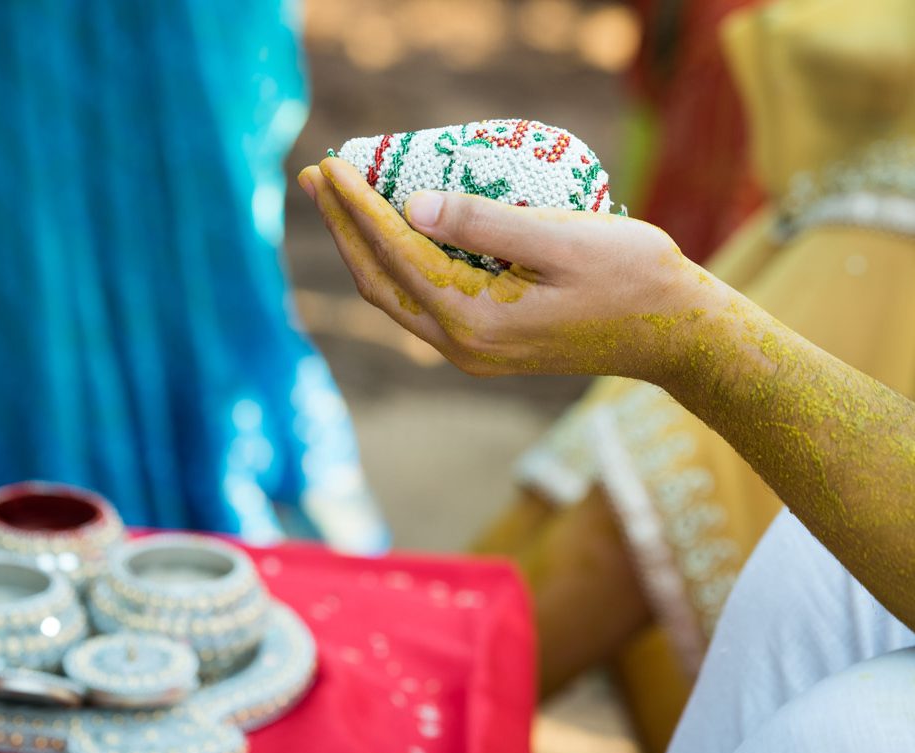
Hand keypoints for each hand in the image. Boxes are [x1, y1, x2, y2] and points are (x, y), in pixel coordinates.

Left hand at [298, 157, 722, 380]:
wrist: (672, 334)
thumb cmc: (632, 277)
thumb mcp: (564, 239)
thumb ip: (486, 223)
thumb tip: (411, 205)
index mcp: (475, 320)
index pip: (395, 254)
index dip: (357, 208)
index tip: (332, 165)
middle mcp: (463, 346)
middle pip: (379, 282)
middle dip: (343, 229)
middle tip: (316, 178)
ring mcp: (472, 353)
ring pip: (397, 297)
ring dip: (364, 249)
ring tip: (341, 203)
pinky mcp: (486, 347)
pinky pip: (423, 305)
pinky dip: (399, 267)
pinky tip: (394, 235)